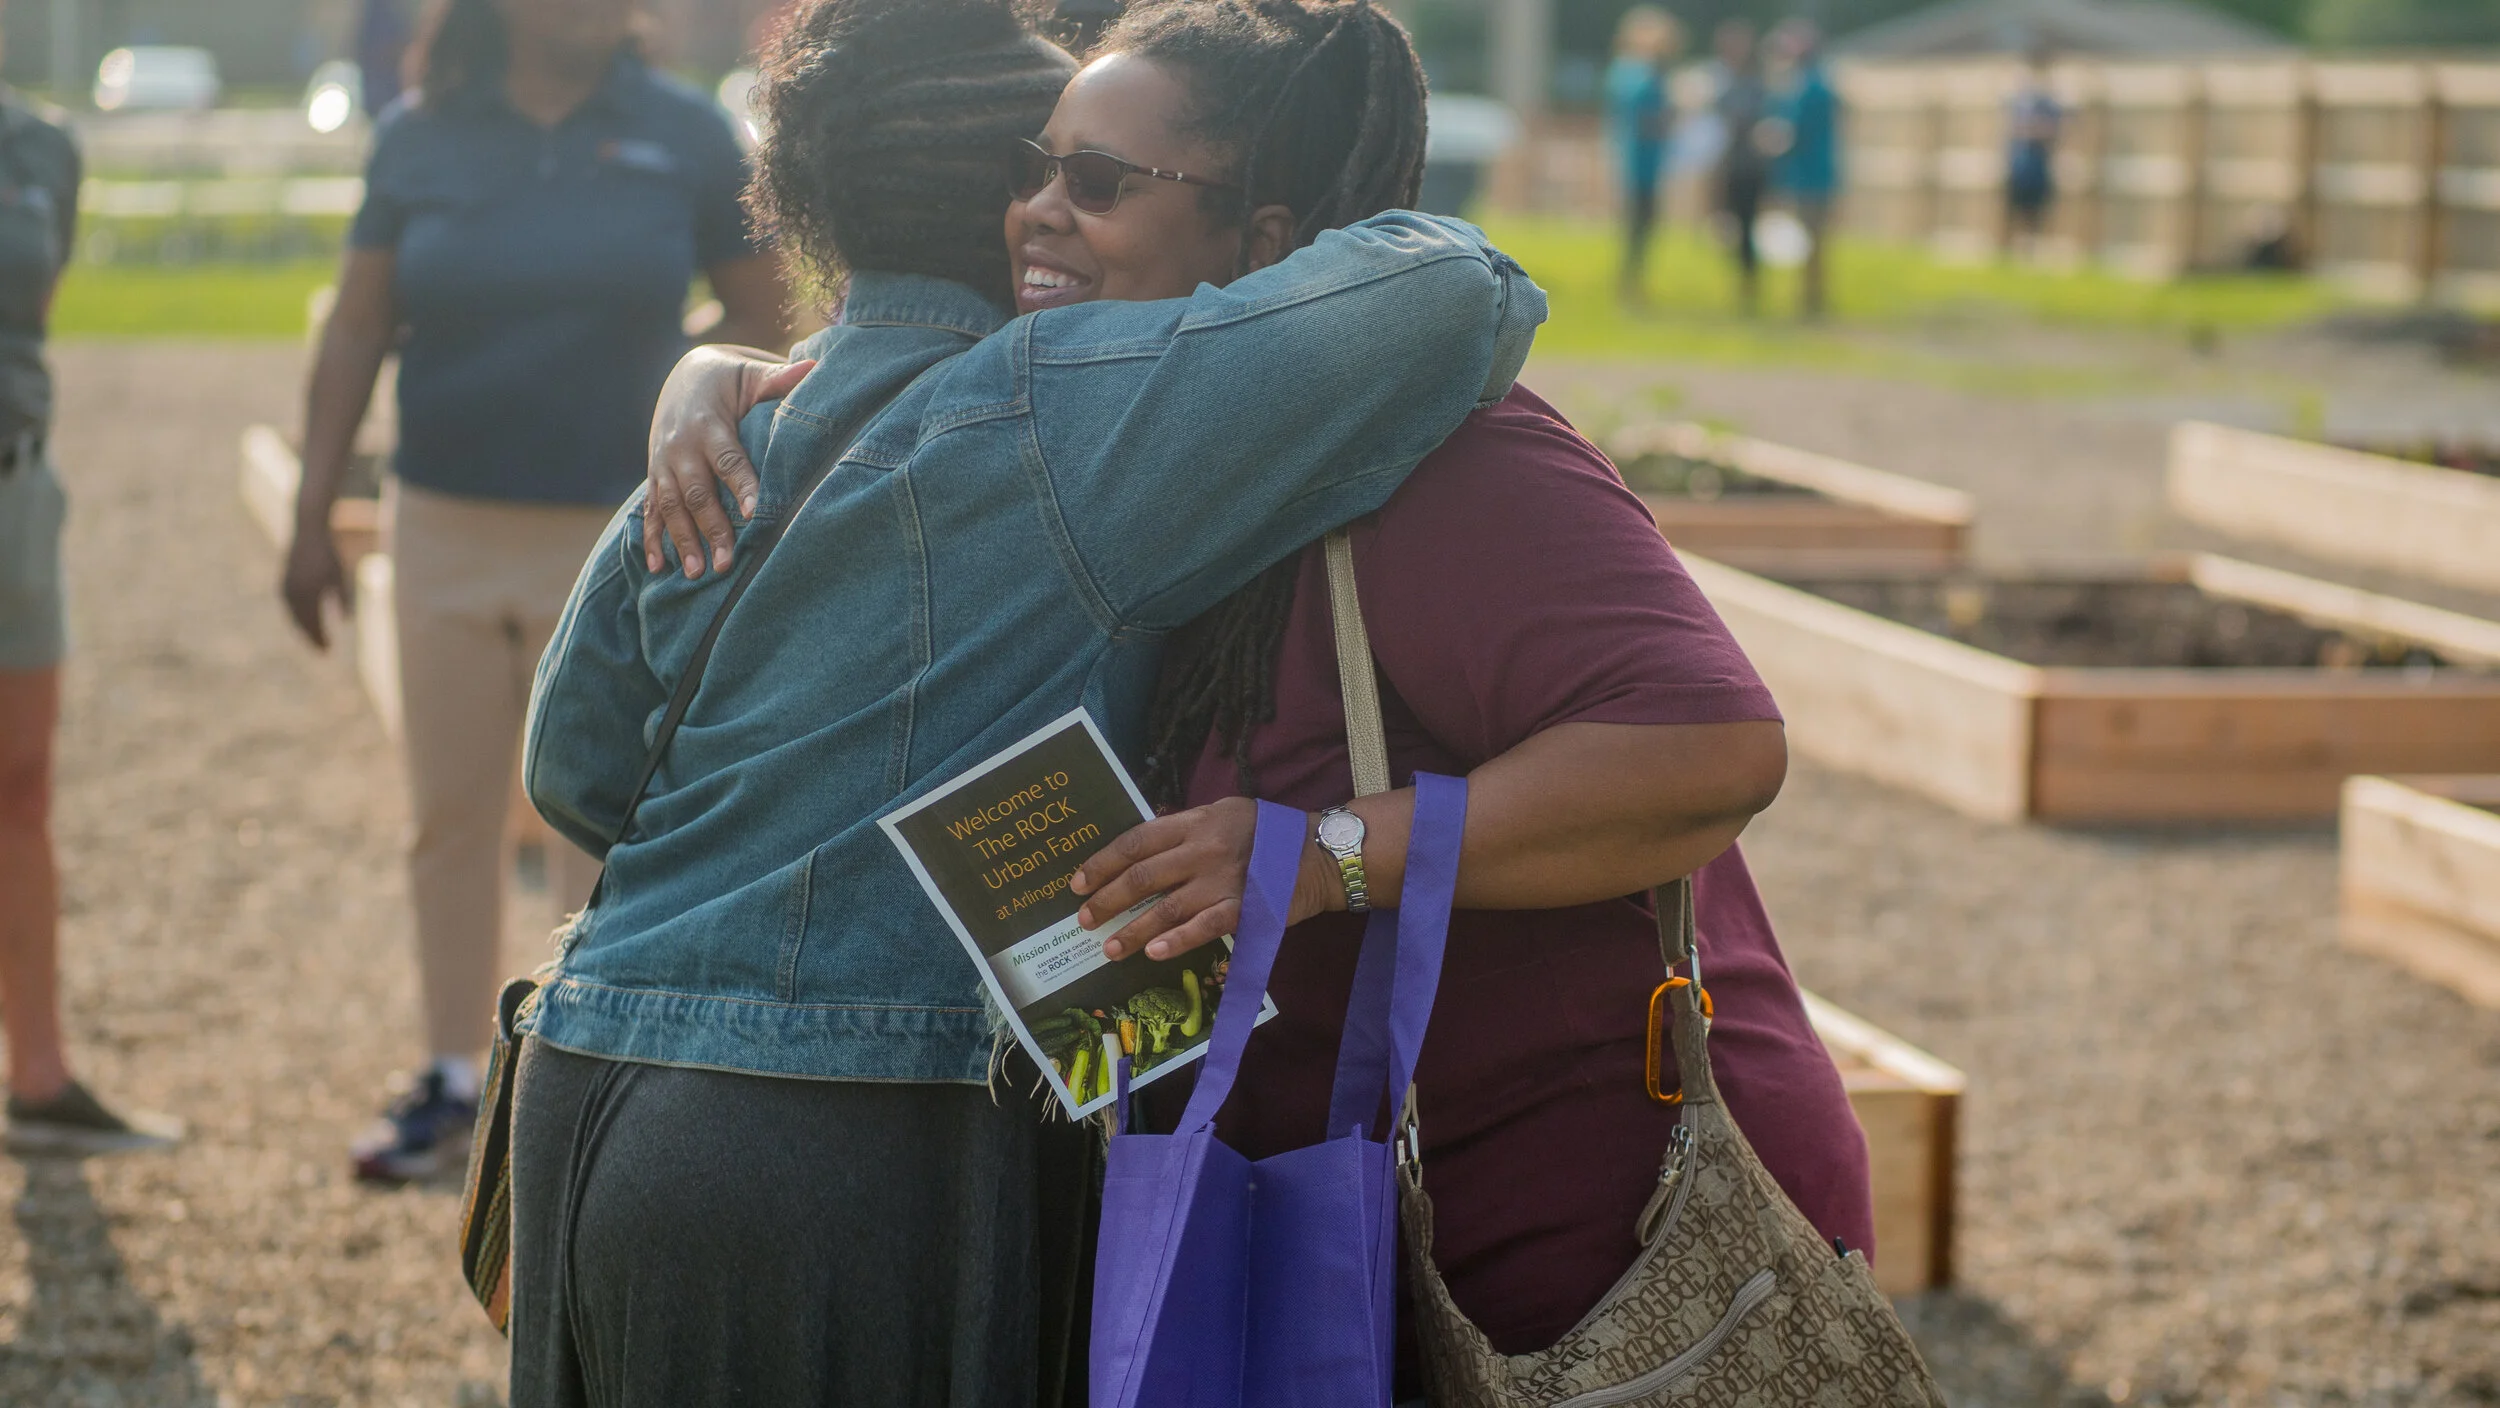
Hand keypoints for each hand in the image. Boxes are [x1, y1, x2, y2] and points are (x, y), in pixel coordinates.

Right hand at [280, 524, 350, 650]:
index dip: (321, 637)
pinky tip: (307, 625)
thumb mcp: (340, 576)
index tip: (329, 651)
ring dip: (304, 630)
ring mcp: (286, 587)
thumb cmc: (329, 554)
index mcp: (309, 590)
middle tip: (323, 652)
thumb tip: (347, 621)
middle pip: (303, 622)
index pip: (314, 621)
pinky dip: (299, 618)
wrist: (309, 531)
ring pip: (295, 616)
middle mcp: (294, 590)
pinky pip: (291, 608)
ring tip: (316, 641)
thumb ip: (344, 598)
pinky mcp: (284, 584)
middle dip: (313, 637)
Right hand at [642, 348, 815, 578]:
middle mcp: (681, 447)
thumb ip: (778, 379)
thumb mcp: (751, 374)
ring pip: (670, 506)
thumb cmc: (730, 379)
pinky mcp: (655, 474)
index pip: (728, 460)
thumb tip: (813, 367)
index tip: (754, 513)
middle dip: (711, 529)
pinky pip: (650, 509)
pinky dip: (651, 538)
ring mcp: (664, 463)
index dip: (741, 486)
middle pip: (697, 493)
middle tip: (725, 563)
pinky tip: (655, 567)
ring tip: (694, 574)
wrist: (684, 374)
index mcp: (709, 424)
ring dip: (681, 541)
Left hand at [1070, 799, 1344, 961]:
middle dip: (1107, 900)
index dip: (1102, 863)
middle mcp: (1203, 849)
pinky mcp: (1242, 909)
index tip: (1077, 882)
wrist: (1318, 853)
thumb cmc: (1268, 832)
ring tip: (1110, 949)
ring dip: (1133, 930)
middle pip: (1142, 877)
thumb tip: (1143, 848)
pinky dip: (1176, 940)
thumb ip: (1186, 828)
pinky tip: (1154, 953)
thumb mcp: (1224, 813)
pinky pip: (1202, 928)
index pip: (1136, 842)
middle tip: (1085, 919)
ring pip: (1165, 908)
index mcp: (1196, 822)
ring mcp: (1222, 881)